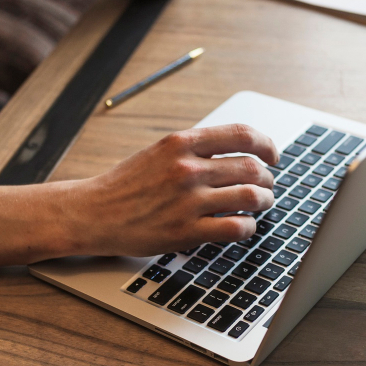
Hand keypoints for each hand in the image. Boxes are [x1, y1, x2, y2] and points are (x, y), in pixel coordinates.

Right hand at [61, 124, 278, 256]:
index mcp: (181, 143)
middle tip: (266, 186)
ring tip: (260, 205)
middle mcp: (187, 168)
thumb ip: (194, 150)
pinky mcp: (186, 231)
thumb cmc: (125, 185)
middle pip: (250, 167)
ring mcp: (187, 201)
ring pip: (250, 196)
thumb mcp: (158, 152)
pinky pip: (236, 227)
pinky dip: (248, 226)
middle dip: (266, 178)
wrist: (92, 213)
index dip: (266, 144)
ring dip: (264, 201)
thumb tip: (236, 152)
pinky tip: (243, 226)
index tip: (272, 155)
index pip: (240, 134)